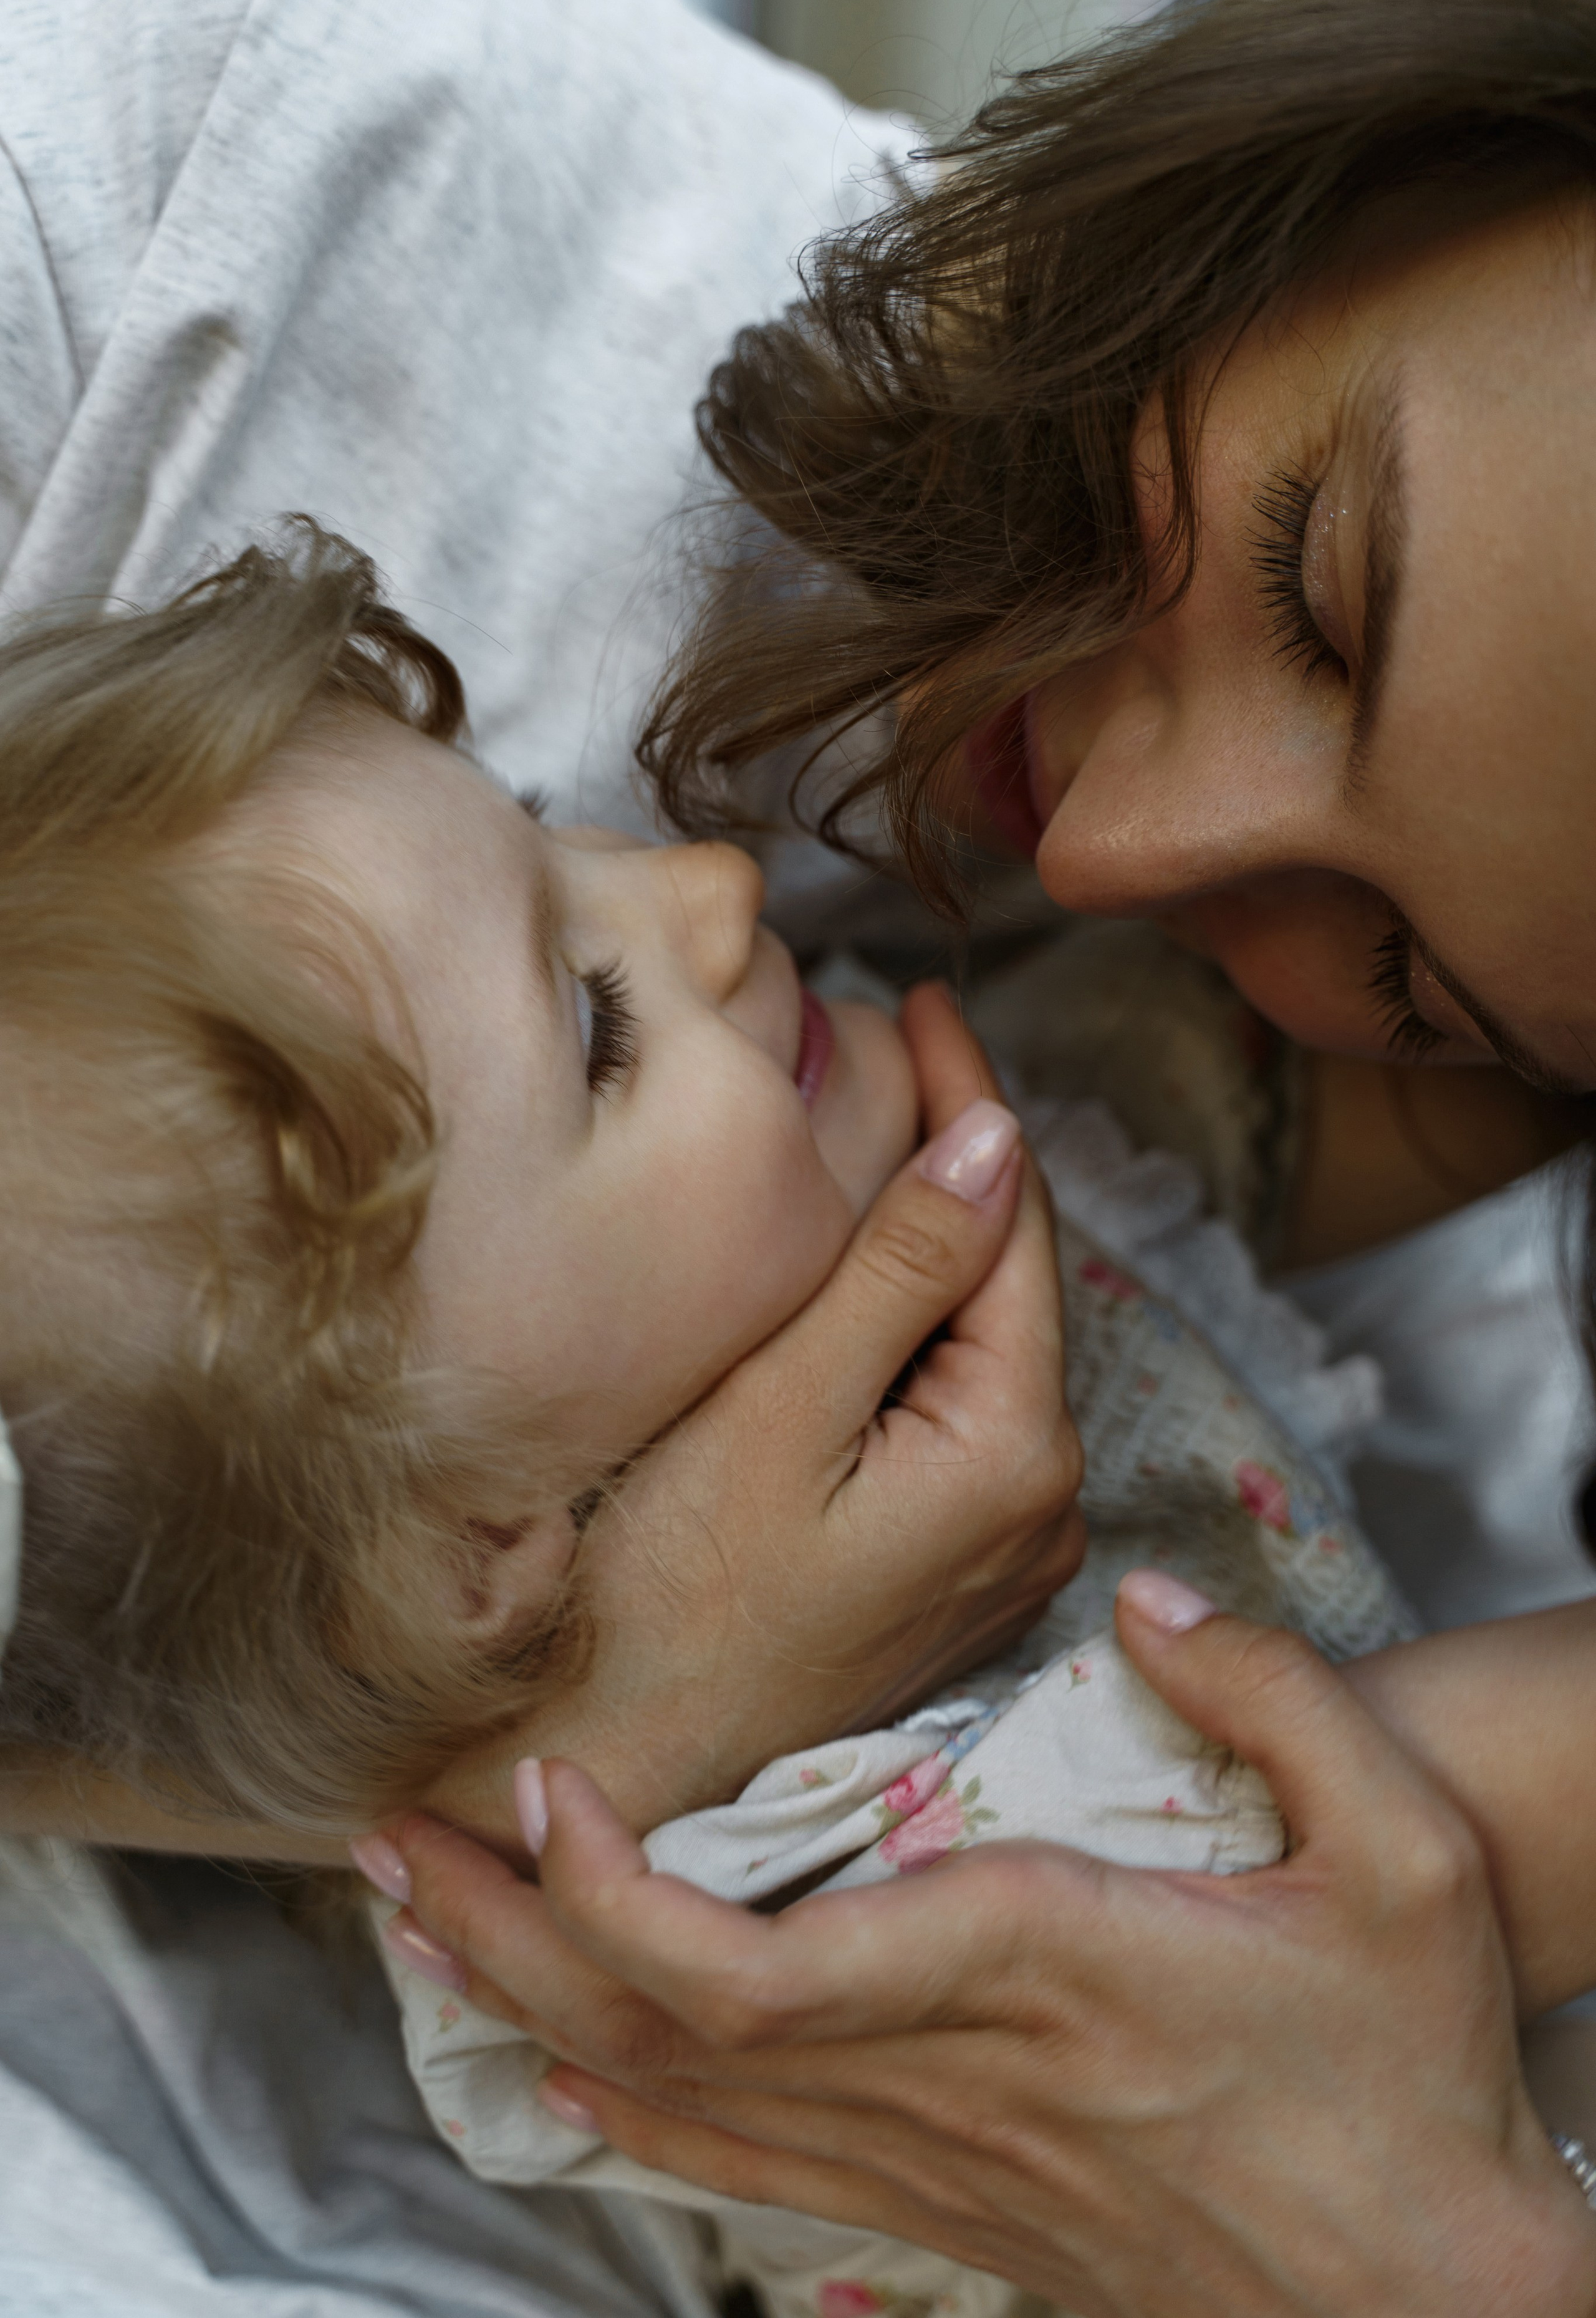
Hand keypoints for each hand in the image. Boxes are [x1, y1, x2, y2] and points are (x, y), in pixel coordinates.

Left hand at [389, 1578, 1595, 2317]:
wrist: (1434, 2285)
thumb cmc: (1414, 2057)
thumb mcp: (1403, 1851)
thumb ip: (1278, 1698)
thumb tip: (1151, 1599)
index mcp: (1034, 1967)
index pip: (768, 1968)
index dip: (623, 1900)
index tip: (546, 1799)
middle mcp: (952, 2075)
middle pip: (672, 2031)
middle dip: (509, 1936)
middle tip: (392, 1841)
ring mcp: (941, 2161)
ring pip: (687, 2105)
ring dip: (536, 2007)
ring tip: (424, 1920)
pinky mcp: (955, 2208)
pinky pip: (754, 2174)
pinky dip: (635, 2119)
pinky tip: (556, 2076)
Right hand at [422, 983, 1084, 1851]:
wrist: (631, 1766)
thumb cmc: (675, 1596)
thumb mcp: (783, 1410)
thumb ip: (901, 1273)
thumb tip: (998, 1139)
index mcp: (1017, 1450)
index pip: (1017, 1224)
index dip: (974, 1096)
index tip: (928, 998)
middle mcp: (1045, 1502)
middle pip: (1010, 1283)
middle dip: (957, 1164)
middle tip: (890, 1043)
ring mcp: (1008, 1544)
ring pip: (983, 1345)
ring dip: (931, 1250)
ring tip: (863, 1138)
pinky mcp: (960, 1567)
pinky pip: (959, 1411)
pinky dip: (916, 1337)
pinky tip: (854, 1289)